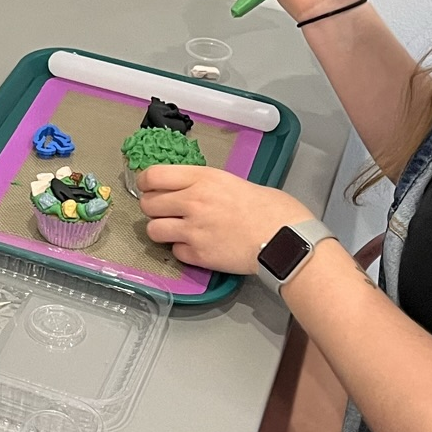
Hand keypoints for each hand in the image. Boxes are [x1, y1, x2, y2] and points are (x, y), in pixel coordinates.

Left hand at [138, 166, 312, 274]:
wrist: (286, 240)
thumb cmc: (273, 211)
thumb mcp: (236, 182)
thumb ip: (207, 185)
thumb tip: (190, 189)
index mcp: (203, 178)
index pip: (153, 176)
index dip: (145, 182)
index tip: (147, 187)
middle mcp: (193, 201)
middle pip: (147, 204)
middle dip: (153, 208)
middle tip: (164, 211)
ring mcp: (193, 229)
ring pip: (153, 230)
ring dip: (162, 230)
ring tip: (176, 230)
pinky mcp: (198, 255)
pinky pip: (174, 252)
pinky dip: (182, 251)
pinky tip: (197, 246)